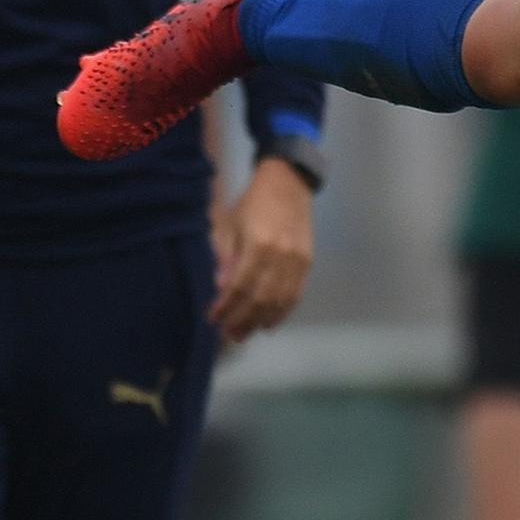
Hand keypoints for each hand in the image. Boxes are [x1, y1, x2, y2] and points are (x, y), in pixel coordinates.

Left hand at [210, 156, 314, 341]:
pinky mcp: (307, 262)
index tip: (212, 318)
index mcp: (259, 244)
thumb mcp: (229, 224)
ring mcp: (298, 260)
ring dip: (262, 320)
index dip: (225, 306)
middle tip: (227, 335)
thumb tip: (221, 288)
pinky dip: (283, 311)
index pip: (240, 285)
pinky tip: (270, 322)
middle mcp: (281, 255)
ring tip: (245, 334)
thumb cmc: (252, 203)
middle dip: (243, 320)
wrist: (288, 184)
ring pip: (280, 300)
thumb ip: (226, 256)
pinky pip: (296, 293)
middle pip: (261, 298)